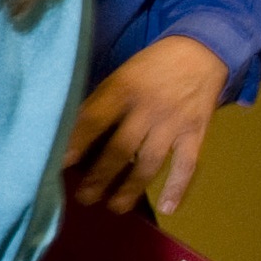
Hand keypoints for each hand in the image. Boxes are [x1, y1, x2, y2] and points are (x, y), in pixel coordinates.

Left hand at [66, 33, 229, 214]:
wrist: (201, 51)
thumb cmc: (149, 68)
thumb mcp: (119, 76)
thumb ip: (99, 103)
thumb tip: (68, 133)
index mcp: (122, 90)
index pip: (95, 120)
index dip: (76, 144)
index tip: (59, 165)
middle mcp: (148, 108)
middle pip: (120, 148)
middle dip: (100, 177)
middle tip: (83, 197)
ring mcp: (174, 122)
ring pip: (149, 162)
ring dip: (130, 188)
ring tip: (113, 207)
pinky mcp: (196, 132)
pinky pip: (188, 164)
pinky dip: (178, 187)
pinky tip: (167, 208)